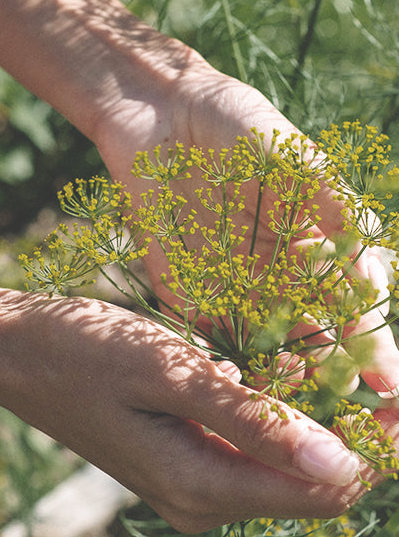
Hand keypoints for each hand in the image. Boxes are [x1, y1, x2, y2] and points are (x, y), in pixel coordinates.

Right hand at [0, 287, 398, 531]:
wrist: (16, 354)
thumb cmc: (84, 352)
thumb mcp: (171, 373)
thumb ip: (254, 421)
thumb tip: (344, 466)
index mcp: (201, 486)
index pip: (324, 492)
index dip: (374, 448)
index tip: (397, 393)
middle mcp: (201, 502)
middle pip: (310, 486)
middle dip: (347, 431)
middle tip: (355, 360)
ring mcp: (189, 486)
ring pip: (283, 466)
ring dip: (308, 417)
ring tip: (306, 355)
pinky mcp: (180, 462)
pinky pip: (249, 450)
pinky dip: (270, 414)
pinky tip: (262, 368)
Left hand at [91, 41, 398, 400]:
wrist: (161, 113)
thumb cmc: (239, 125)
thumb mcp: (299, 160)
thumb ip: (336, 213)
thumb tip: (373, 280)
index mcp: (317, 248)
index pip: (358, 312)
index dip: (378, 352)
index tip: (393, 391)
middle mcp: (281, 277)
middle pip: (318, 344)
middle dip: (338, 385)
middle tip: (352, 423)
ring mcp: (234, 288)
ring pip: (267, 352)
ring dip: (285, 386)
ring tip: (300, 415)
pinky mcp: (186, 291)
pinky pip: (210, 339)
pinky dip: (227, 367)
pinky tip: (243, 392)